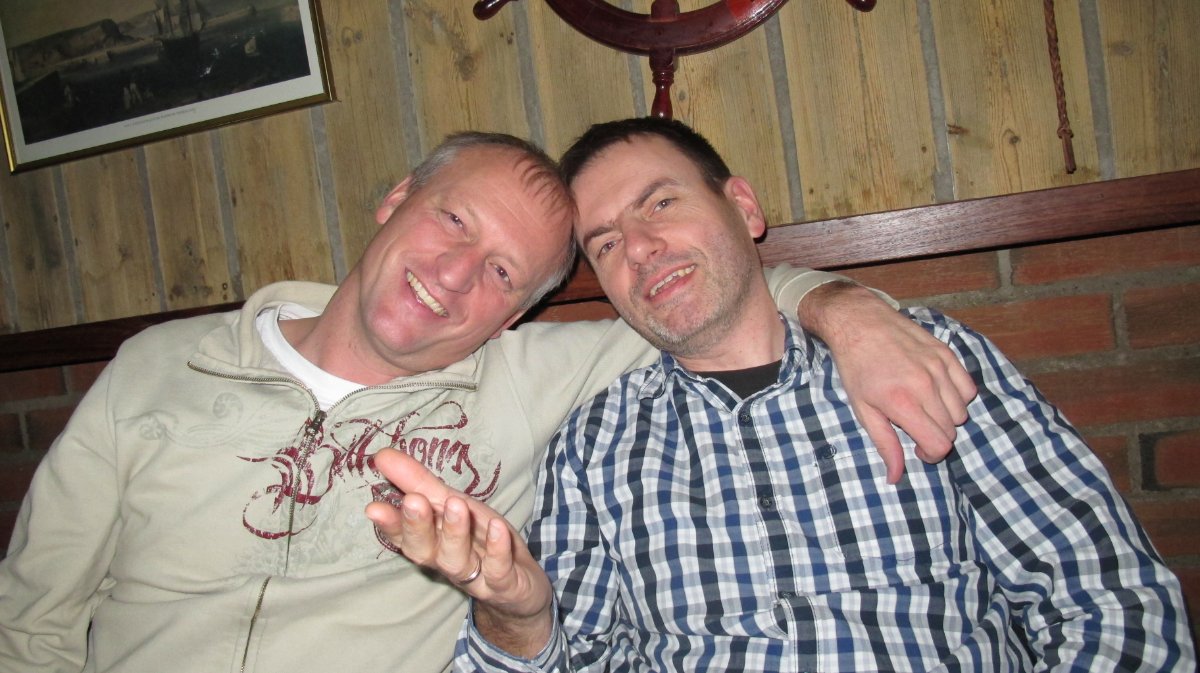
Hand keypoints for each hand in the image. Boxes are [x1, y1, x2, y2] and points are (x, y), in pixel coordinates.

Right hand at [365, 448, 554, 655]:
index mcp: (431, 542)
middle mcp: (446, 561)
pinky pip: (499, 571)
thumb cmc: (479, 541)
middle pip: (425, 550)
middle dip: (417, 526)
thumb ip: (419, 483)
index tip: (373, 507)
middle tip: (413, 501)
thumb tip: (382, 454)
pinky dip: (498, 550)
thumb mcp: (452, 506)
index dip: (390, 523)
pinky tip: (498, 527)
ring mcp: (475, 577)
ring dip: (455, 533)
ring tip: (456, 504)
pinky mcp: (505, 585)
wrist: (520, 587)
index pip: (403, 535)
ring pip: (458, 561)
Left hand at [800, 282, 976, 482]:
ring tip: (924, 408)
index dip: (931, 455)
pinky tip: (936, 392)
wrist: (859, 322)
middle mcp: (926, 385)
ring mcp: (939, 367)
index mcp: (902, 402)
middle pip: (951, 430)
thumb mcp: (863, 409)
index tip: (919, 450)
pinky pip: (967, 388)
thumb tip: (895, 477)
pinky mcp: (946, 354)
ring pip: (961, 411)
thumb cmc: (856, 367)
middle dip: (936, 436)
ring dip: (946, 417)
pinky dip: (957, 396)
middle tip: (916, 428)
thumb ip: (885, 443)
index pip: (939, 444)